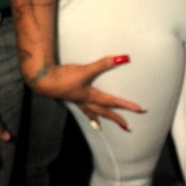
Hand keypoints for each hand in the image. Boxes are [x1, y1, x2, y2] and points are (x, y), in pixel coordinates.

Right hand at [29, 56, 144, 130]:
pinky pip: (82, 108)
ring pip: (92, 113)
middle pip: (105, 113)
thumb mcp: (86, 70)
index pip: (114, 102)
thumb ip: (104, 64)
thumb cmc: (64, 77)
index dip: (128, 106)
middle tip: (128, 127)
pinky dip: (87, 112)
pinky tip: (85, 110)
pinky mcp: (70, 96)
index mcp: (92, 97)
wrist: (44, 80)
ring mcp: (77, 101)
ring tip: (103, 125)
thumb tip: (123, 58)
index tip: (141, 110)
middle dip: (117, 119)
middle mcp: (86, 102)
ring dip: (100, 119)